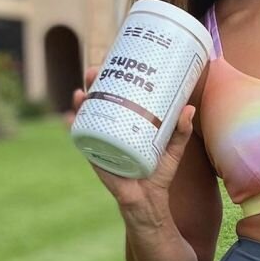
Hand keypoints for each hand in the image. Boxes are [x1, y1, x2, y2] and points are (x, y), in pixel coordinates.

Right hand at [65, 65, 196, 211]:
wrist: (149, 200)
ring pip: (87, 117)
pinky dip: (75, 129)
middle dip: (92, 84)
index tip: (109, 60)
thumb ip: (182, 130)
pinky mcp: (98, 157)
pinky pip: (84, 141)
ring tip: (80, 92)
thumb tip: (189, 109)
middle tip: (92, 71)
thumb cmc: (159, 172)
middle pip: (98, 100)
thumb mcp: (173, 148)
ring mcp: (103, 142)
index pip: (117, 94)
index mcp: (129, 122)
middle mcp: (113, 128)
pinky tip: (70, 119)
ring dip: (80, 102)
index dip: (111, 77)